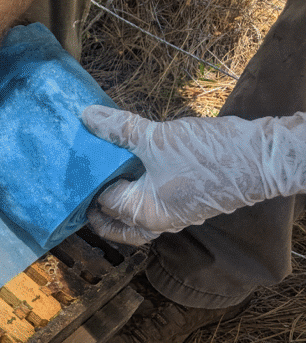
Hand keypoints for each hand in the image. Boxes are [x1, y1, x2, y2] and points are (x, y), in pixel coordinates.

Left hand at [82, 106, 305, 245]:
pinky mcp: (188, 207)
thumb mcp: (157, 138)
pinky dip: (140, 199)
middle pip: (116, 225)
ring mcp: (175, 218)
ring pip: (136, 223)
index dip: (90, 183)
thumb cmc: (209, 154)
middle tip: (82, 191)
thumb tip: (87, 117)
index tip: (80, 166)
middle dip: (97, 211)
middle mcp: (157, 223)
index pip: (104, 202)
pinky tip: (137, 177)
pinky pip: (155, 210)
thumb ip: (120, 129)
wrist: (263, 159)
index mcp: (143, 212)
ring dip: (118, 210)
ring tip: (105, 186)